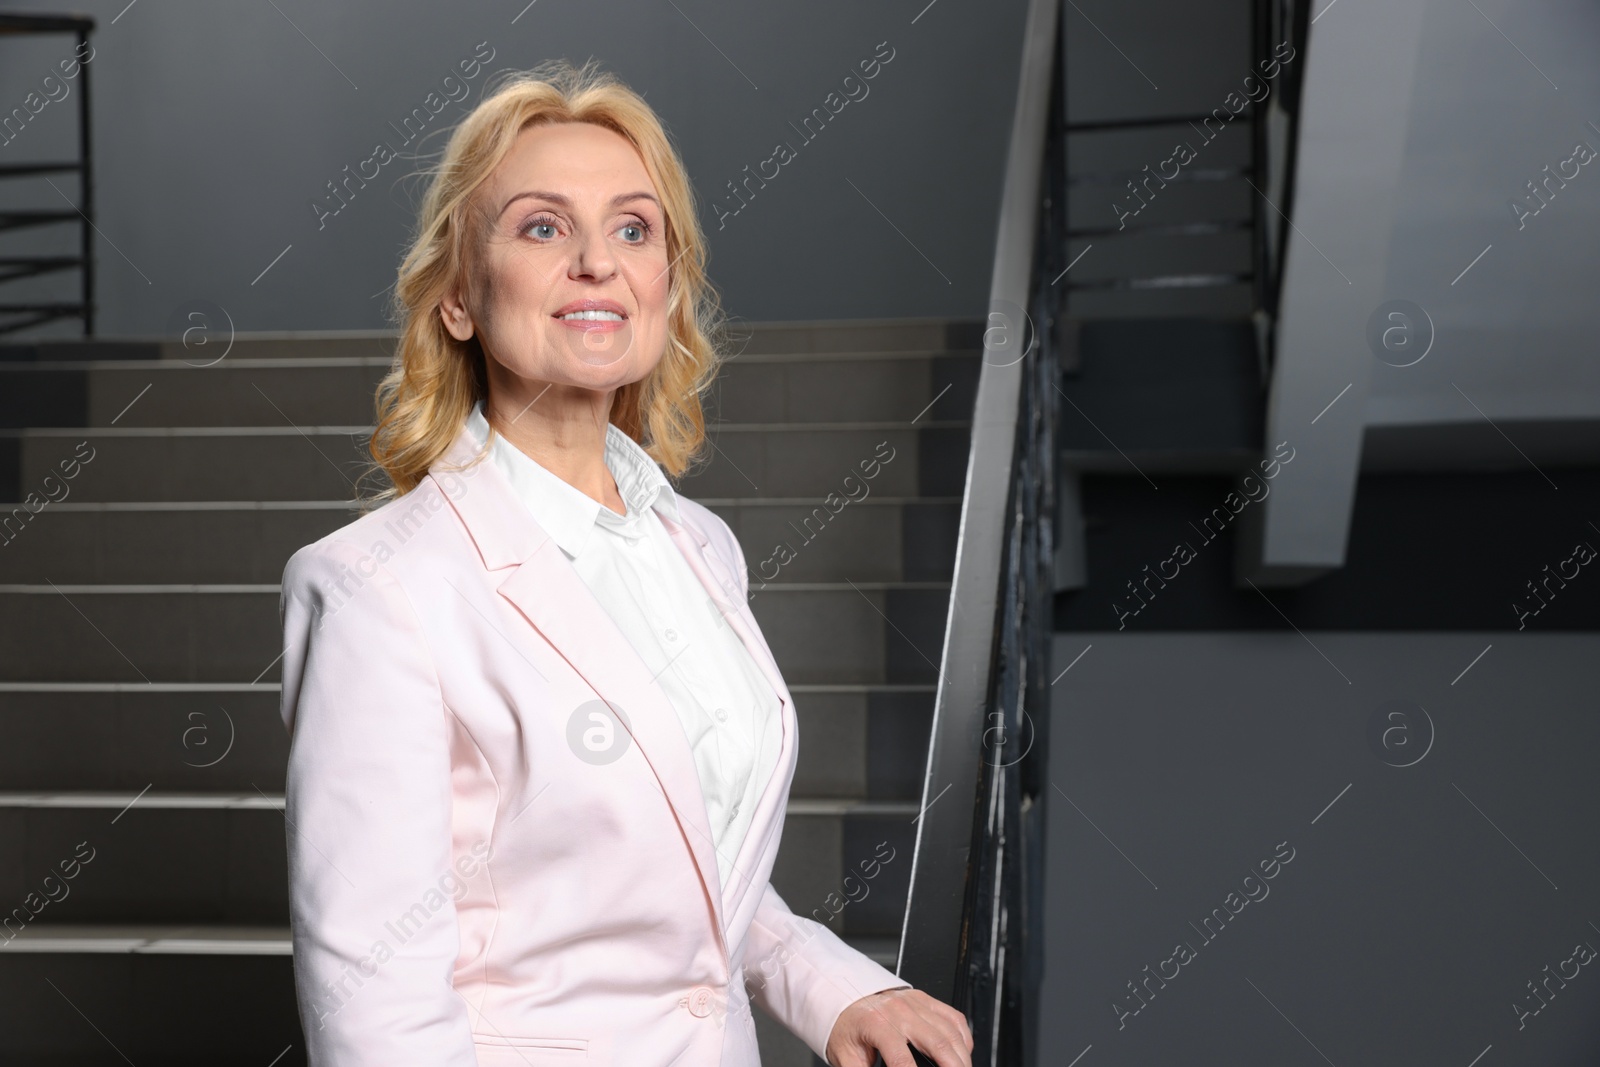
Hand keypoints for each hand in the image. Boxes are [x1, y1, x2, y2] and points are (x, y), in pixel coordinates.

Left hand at [825, 987, 973, 1066]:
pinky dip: (963, 1039)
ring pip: (951, 1032)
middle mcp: (899, 1011)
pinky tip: (961, 1053)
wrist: (844, 997)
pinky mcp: (925, 999)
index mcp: (877, 1025)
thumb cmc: (847, 1028)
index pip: (903, 1062)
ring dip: (962, 1058)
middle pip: (939, 1045)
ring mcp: (915, 1003)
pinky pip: (954, 1018)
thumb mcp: (846, 1058)